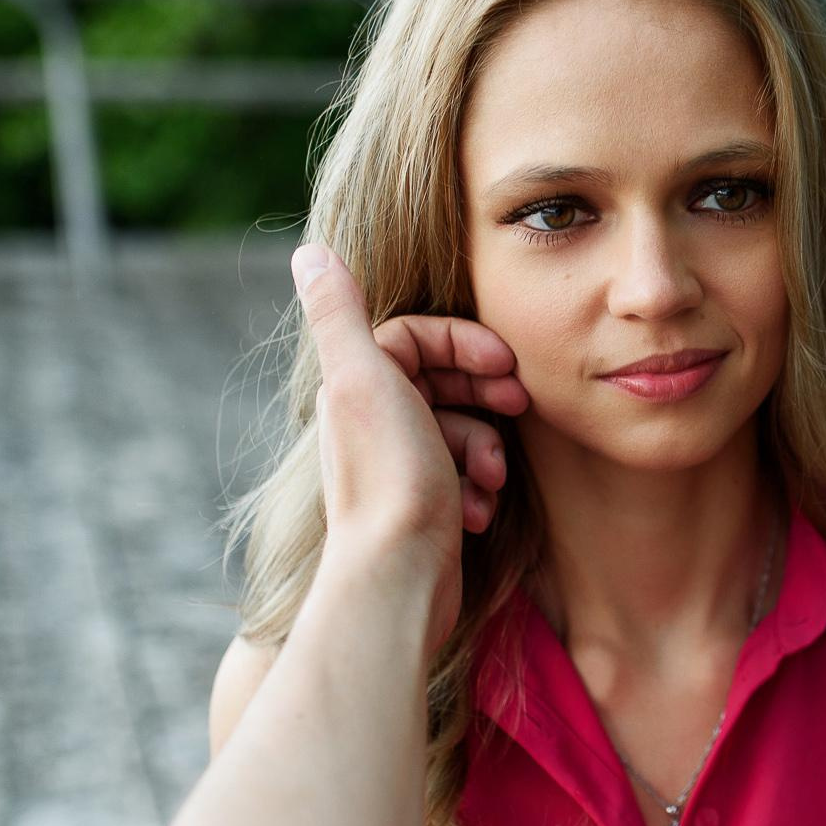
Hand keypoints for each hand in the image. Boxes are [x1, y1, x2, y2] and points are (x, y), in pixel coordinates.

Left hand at [293, 243, 529, 653]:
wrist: (400, 574)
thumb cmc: (391, 480)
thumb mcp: (365, 380)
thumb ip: (339, 312)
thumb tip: (309, 251)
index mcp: (356, 386)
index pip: (419, 336)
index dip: (466, 343)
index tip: (505, 364)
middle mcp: (370, 422)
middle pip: (443, 382)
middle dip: (484, 397)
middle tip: (517, 408)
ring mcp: (397, 466)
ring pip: (459, 430)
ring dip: (485, 448)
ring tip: (491, 476)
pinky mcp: (422, 506)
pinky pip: (463, 475)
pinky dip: (478, 487)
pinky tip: (478, 509)